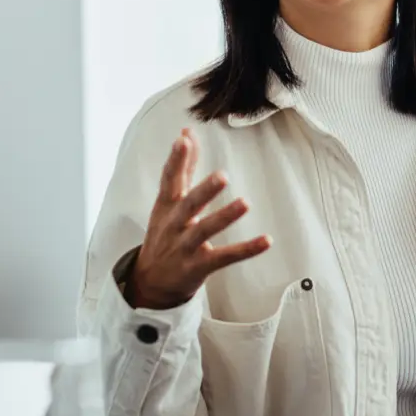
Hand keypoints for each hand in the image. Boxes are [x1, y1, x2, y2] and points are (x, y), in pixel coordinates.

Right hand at [126, 129, 271, 309]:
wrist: (150, 281)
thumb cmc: (164, 234)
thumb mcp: (167, 202)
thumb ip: (181, 168)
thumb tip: (186, 133)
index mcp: (167, 207)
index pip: (169, 180)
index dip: (176, 160)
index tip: (184, 140)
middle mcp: (174, 225)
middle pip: (188, 206)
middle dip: (204, 191)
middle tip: (223, 176)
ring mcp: (185, 247)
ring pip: (204, 231)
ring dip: (224, 217)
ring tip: (245, 204)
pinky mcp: (199, 266)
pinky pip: (224, 258)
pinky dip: (245, 250)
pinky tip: (266, 241)